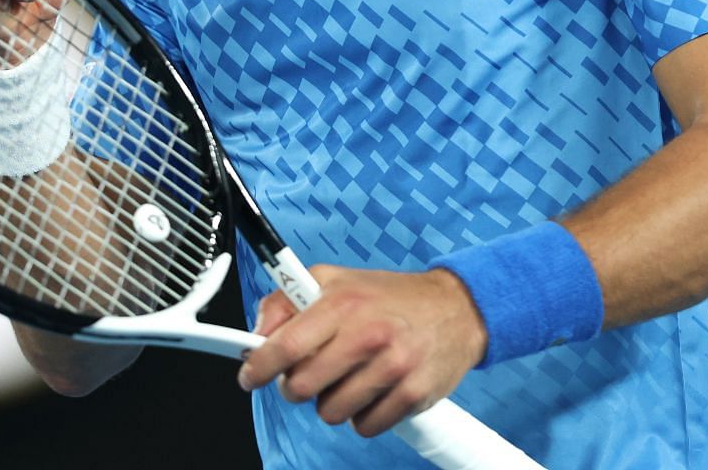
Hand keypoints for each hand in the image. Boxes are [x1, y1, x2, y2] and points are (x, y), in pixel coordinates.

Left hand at [236, 265, 488, 437]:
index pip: (285, 346)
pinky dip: (363, 415)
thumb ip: (288, 301)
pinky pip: (365, 426)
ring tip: (350, 377)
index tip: (251, 376)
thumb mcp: (335, 280)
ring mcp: (393, 366)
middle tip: (309, 374)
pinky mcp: (413, 394)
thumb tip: (257, 333)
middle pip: (302, 388)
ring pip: (330, 412)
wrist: (456, 308)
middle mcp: (368, 334)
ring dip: (332, 401)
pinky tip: (373, 390)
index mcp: (343, 303)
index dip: (259, 368)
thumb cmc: (389, 297)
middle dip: (297, 386)